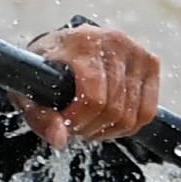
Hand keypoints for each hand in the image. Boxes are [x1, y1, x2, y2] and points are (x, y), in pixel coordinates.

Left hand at [20, 24, 160, 146]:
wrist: (62, 46)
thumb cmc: (45, 67)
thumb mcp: (30, 89)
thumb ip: (40, 117)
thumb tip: (60, 140)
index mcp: (83, 42)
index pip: (93, 97)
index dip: (79, 120)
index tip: (65, 125)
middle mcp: (114, 41)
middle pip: (112, 108)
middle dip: (90, 127)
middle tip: (75, 126)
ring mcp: (136, 51)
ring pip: (131, 114)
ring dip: (108, 129)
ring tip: (89, 122)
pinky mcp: (150, 62)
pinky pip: (147, 112)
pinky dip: (128, 126)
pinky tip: (109, 121)